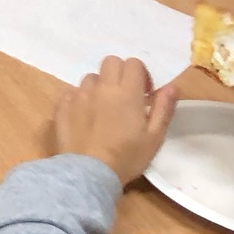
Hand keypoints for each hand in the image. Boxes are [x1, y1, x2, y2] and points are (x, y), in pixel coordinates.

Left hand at [51, 55, 177, 184]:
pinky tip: (85, 117)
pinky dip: (80, 98)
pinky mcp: (61, 105)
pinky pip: (72, 92)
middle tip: (126, 97)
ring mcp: (78, 94)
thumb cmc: (127, 156)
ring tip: (105, 110)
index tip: (144, 94)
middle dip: (120, 74)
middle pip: (110, 62)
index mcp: (126, 92)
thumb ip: (163, 108)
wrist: (88, 171)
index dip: (141, 75)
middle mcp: (101, 87)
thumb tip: (172, 86)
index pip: (133, 63)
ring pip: (91, 77)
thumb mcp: (154, 136)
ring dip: (100, 87)